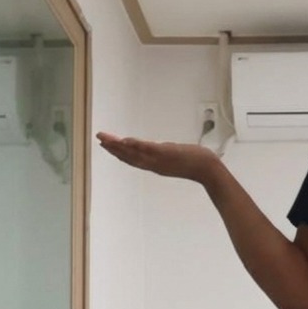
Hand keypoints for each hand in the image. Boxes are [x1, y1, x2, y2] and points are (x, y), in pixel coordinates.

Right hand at [96, 132, 219, 182]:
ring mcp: (159, 160)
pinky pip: (148, 149)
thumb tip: (162, 148)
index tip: (107, 146)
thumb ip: (167, 154)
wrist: (208, 169)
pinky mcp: (166, 154)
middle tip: (99, 140)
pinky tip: (124, 140)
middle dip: (113, 149)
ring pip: (134, 153)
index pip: (134, 159)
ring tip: (104, 139)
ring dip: (118, 146)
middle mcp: (155, 164)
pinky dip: (135, 145)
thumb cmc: (196, 164)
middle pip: (130, 156)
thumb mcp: (177, 157)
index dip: (119, 153)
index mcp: (156, 165)